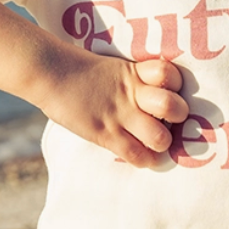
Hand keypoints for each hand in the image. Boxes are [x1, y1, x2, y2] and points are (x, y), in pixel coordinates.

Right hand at [37, 46, 188, 167]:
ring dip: (161, 142)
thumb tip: (156, 97)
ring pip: (160, 137)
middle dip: (177, 117)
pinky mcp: (105, 134)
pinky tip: (142, 156)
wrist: (51, 73)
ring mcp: (120, 115)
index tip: (169, 90)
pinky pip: (136, 155)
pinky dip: (144, 160)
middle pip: (174, 107)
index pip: (171, 74)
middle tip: (168, 120)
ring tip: (154, 140)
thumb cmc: (83, 72)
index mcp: (136, 72)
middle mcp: (133, 93)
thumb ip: (135, 80)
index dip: (176, 85)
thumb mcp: (114, 68)